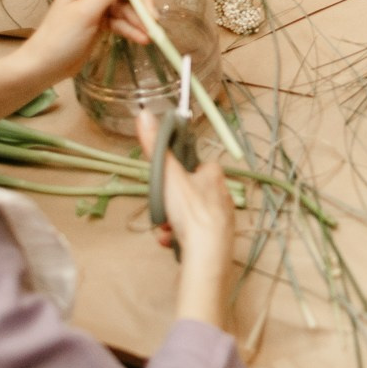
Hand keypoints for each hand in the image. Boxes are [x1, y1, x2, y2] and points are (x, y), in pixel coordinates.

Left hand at [9, 0, 144, 87]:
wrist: (46, 67)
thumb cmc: (59, 38)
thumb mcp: (86, 13)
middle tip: (152, 15)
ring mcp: (99, 3)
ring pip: (127, 2)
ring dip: (139, 17)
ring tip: (151, 34)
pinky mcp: (103, 20)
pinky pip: (123, 19)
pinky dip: (133, 28)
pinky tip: (142, 39)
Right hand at [136, 110, 234, 270]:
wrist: (207, 254)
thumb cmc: (191, 211)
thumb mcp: (168, 175)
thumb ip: (156, 147)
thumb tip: (144, 113)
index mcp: (215, 175)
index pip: (196, 167)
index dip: (177, 176)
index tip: (165, 186)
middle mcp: (223, 194)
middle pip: (189, 194)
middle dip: (170, 206)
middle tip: (162, 214)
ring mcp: (222, 219)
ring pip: (189, 216)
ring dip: (171, 224)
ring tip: (165, 231)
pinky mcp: (218, 240)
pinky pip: (193, 235)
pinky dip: (179, 239)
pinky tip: (171, 244)